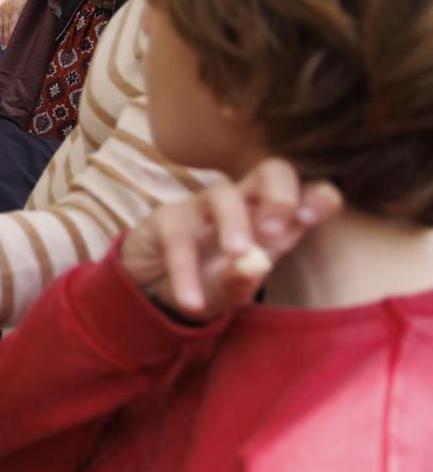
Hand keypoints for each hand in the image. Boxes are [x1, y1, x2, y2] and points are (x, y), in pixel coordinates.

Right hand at [0, 0, 28, 46]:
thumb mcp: (29, 4)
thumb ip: (29, 15)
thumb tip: (34, 27)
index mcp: (16, 8)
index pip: (14, 24)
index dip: (13, 34)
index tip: (14, 43)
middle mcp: (7, 10)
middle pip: (5, 27)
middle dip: (5, 38)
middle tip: (6, 48)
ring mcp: (1, 11)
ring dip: (0, 37)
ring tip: (2, 46)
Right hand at [118, 159, 341, 321]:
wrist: (154, 290)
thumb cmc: (207, 282)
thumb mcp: (232, 292)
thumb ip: (244, 284)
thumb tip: (251, 267)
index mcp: (273, 221)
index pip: (307, 193)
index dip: (316, 197)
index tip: (307, 220)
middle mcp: (242, 204)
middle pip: (272, 170)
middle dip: (280, 195)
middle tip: (275, 232)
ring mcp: (202, 207)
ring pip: (223, 194)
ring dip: (234, 223)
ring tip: (238, 254)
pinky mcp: (166, 218)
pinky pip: (178, 237)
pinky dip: (186, 271)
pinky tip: (191, 301)